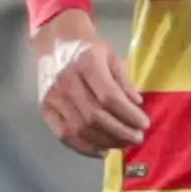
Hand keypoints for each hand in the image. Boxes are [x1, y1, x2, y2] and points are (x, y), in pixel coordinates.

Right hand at [32, 9, 145, 157]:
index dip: (128, 114)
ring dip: (105, 141)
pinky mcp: (45, 108)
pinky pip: (64, 134)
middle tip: (137, 138)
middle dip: (120, 132)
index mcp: (86, 64)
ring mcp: (53, 97)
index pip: (109, 97)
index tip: (144, 124)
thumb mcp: (112, 55)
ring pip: (80, 129)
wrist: (56, 41)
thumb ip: (124, 80)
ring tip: (123, 144)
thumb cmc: (89, 48)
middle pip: (95, 116)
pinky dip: (84, 147)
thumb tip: (137, 104)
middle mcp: (67, 82)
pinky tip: (102, 150)